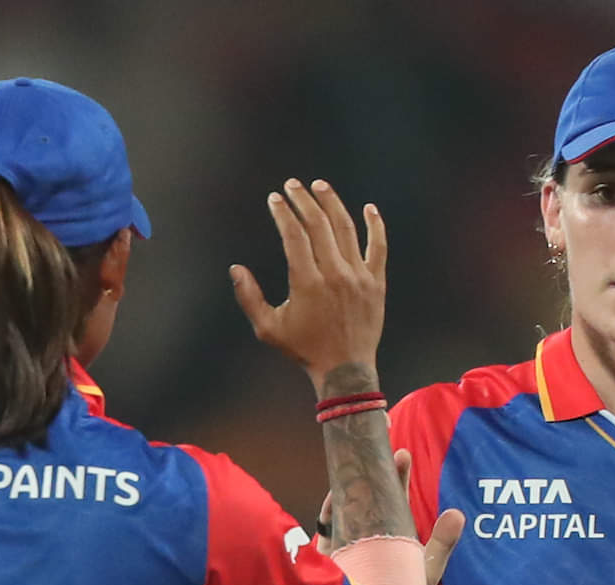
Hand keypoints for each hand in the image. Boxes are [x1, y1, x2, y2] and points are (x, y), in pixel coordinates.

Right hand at [229, 179, 386, 393]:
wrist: (345, 369)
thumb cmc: (303, 350)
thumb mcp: (268, 328)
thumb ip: (249, 297)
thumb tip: (235, 268)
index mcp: (307, 284)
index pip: (294, 235)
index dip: (283, 213)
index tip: (274, 199)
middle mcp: (334, 275)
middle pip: (319, 225)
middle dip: (303, 200)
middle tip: (292, 185)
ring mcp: (358, 277)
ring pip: (346, 228)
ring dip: (332, 203)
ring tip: (320, 186)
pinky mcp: (376, 282)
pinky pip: (378, 246)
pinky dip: (375, 225)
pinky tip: (368, 208)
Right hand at [318, 447, 464, 584]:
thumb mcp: (427, 569)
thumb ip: (443, 543)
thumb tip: (457, 513)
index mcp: (391, 529)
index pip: (394, 495)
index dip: (397, 474)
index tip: (403, 454)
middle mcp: (367, 530)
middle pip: (368, 492)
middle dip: (371, 467)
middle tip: (380, 442)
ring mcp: (346, 540)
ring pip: (345, 505)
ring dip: (349, 482)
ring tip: (354, 463)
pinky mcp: (328, 555)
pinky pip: (325, 528)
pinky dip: (330, 511)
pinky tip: (335, 496)